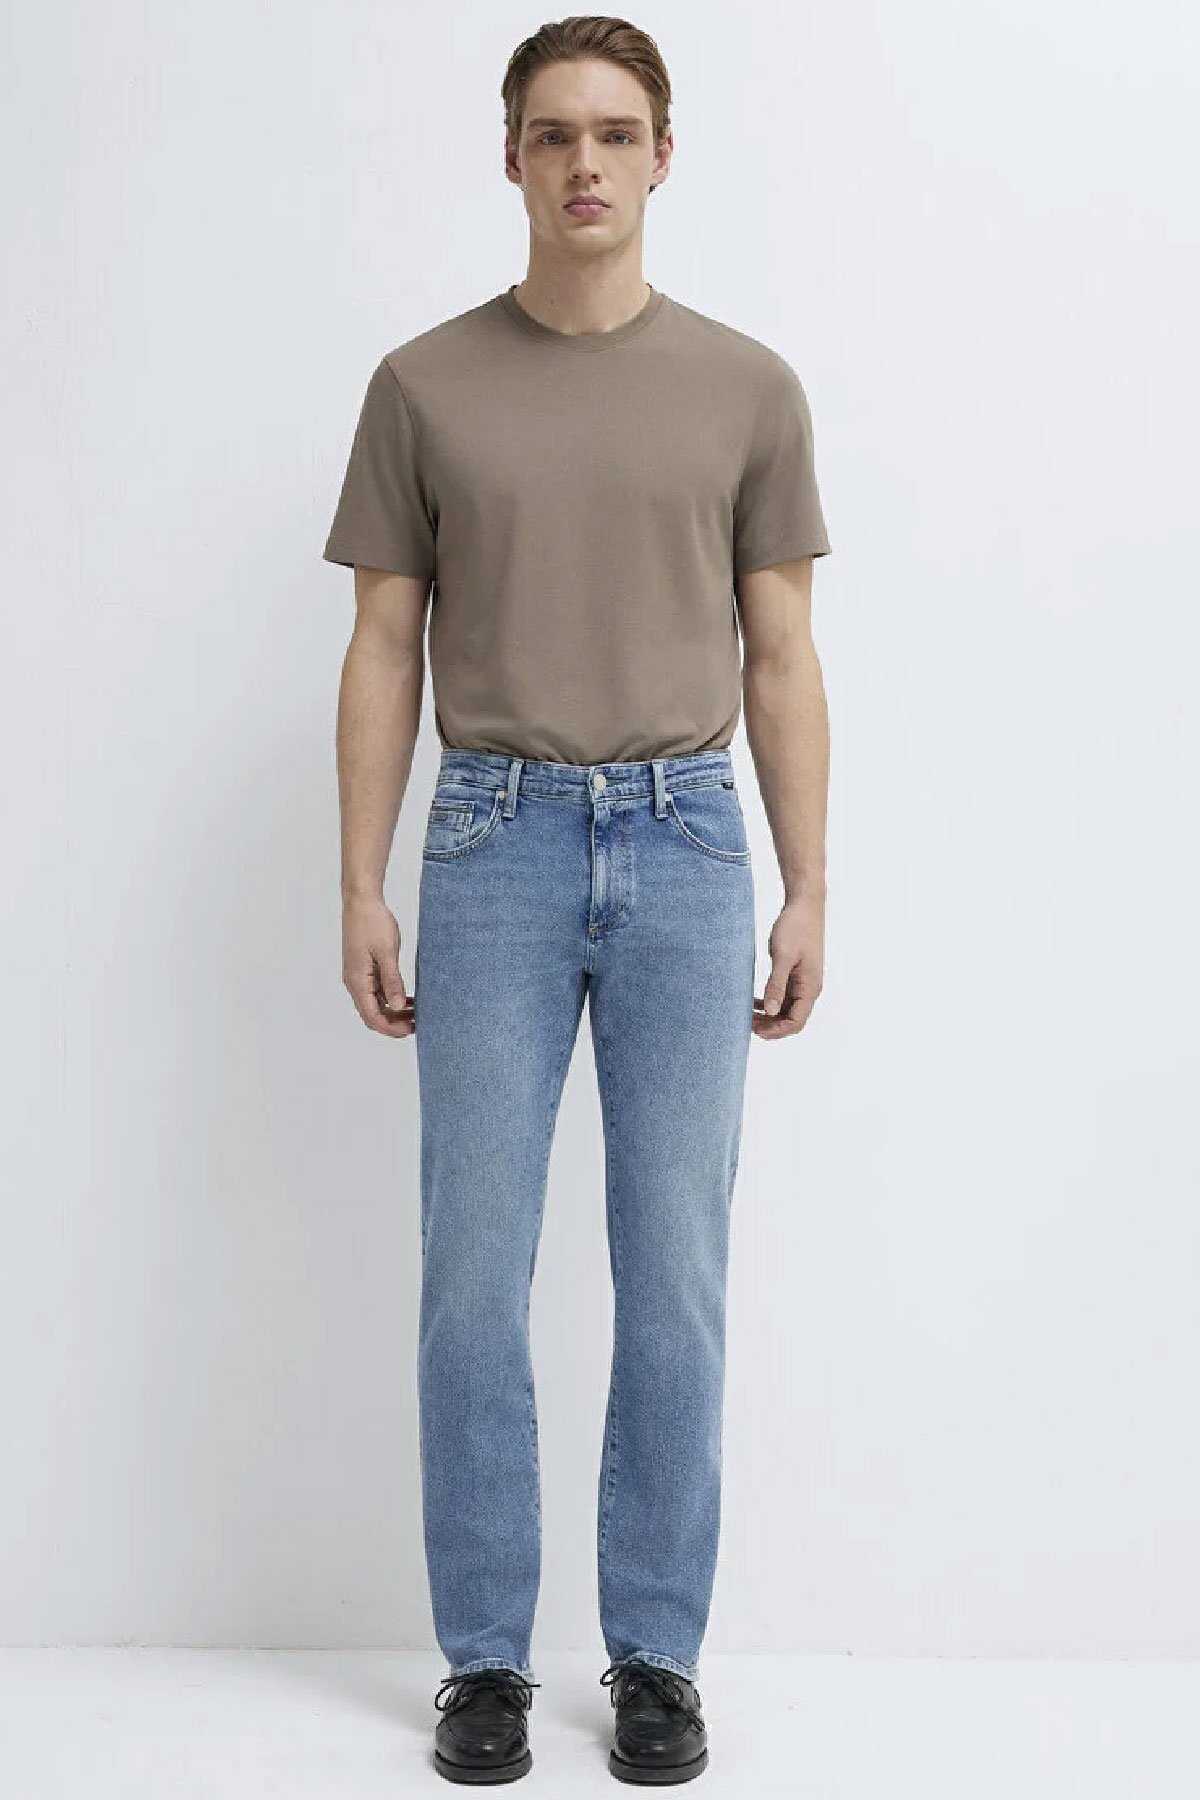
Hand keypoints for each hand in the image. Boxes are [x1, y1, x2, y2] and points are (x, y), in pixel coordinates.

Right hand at [342, 894, 415, 1037]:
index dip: (391, 1028)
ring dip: (395, 1011)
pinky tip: (409, 998)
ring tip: (417, 1013)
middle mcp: (355, 982)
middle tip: (418, 1024)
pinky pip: (378, 991)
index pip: (372, 1016)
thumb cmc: (372, 922)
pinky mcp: (365, 968)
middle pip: (373, 1014)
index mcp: (357, 981)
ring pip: (376, 1003)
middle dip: (394, 1023)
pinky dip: (392, 997)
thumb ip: (392, 980)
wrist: (361, 900)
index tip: (411, 1030)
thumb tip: (397, 1006)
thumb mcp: (387, 952)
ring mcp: (359, 975)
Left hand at [753, 894, 824, 1039]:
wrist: (805, 904)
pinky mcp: (795, 974)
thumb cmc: (796, 927)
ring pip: (786, 1008)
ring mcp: (803, 982)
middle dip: (770, 1026)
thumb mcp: (783, 956)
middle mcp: (809, 988)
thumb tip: (770, 1011)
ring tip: (747, 1015)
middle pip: (791, 1019)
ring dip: (769, 1015)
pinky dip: (770, 1001)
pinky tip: (754, 1002)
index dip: (776, 1031)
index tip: (755, 1030)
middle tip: (746, 1024)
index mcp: (810, 987)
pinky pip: (783, 995)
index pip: (796, 1022)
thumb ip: (776, 984)